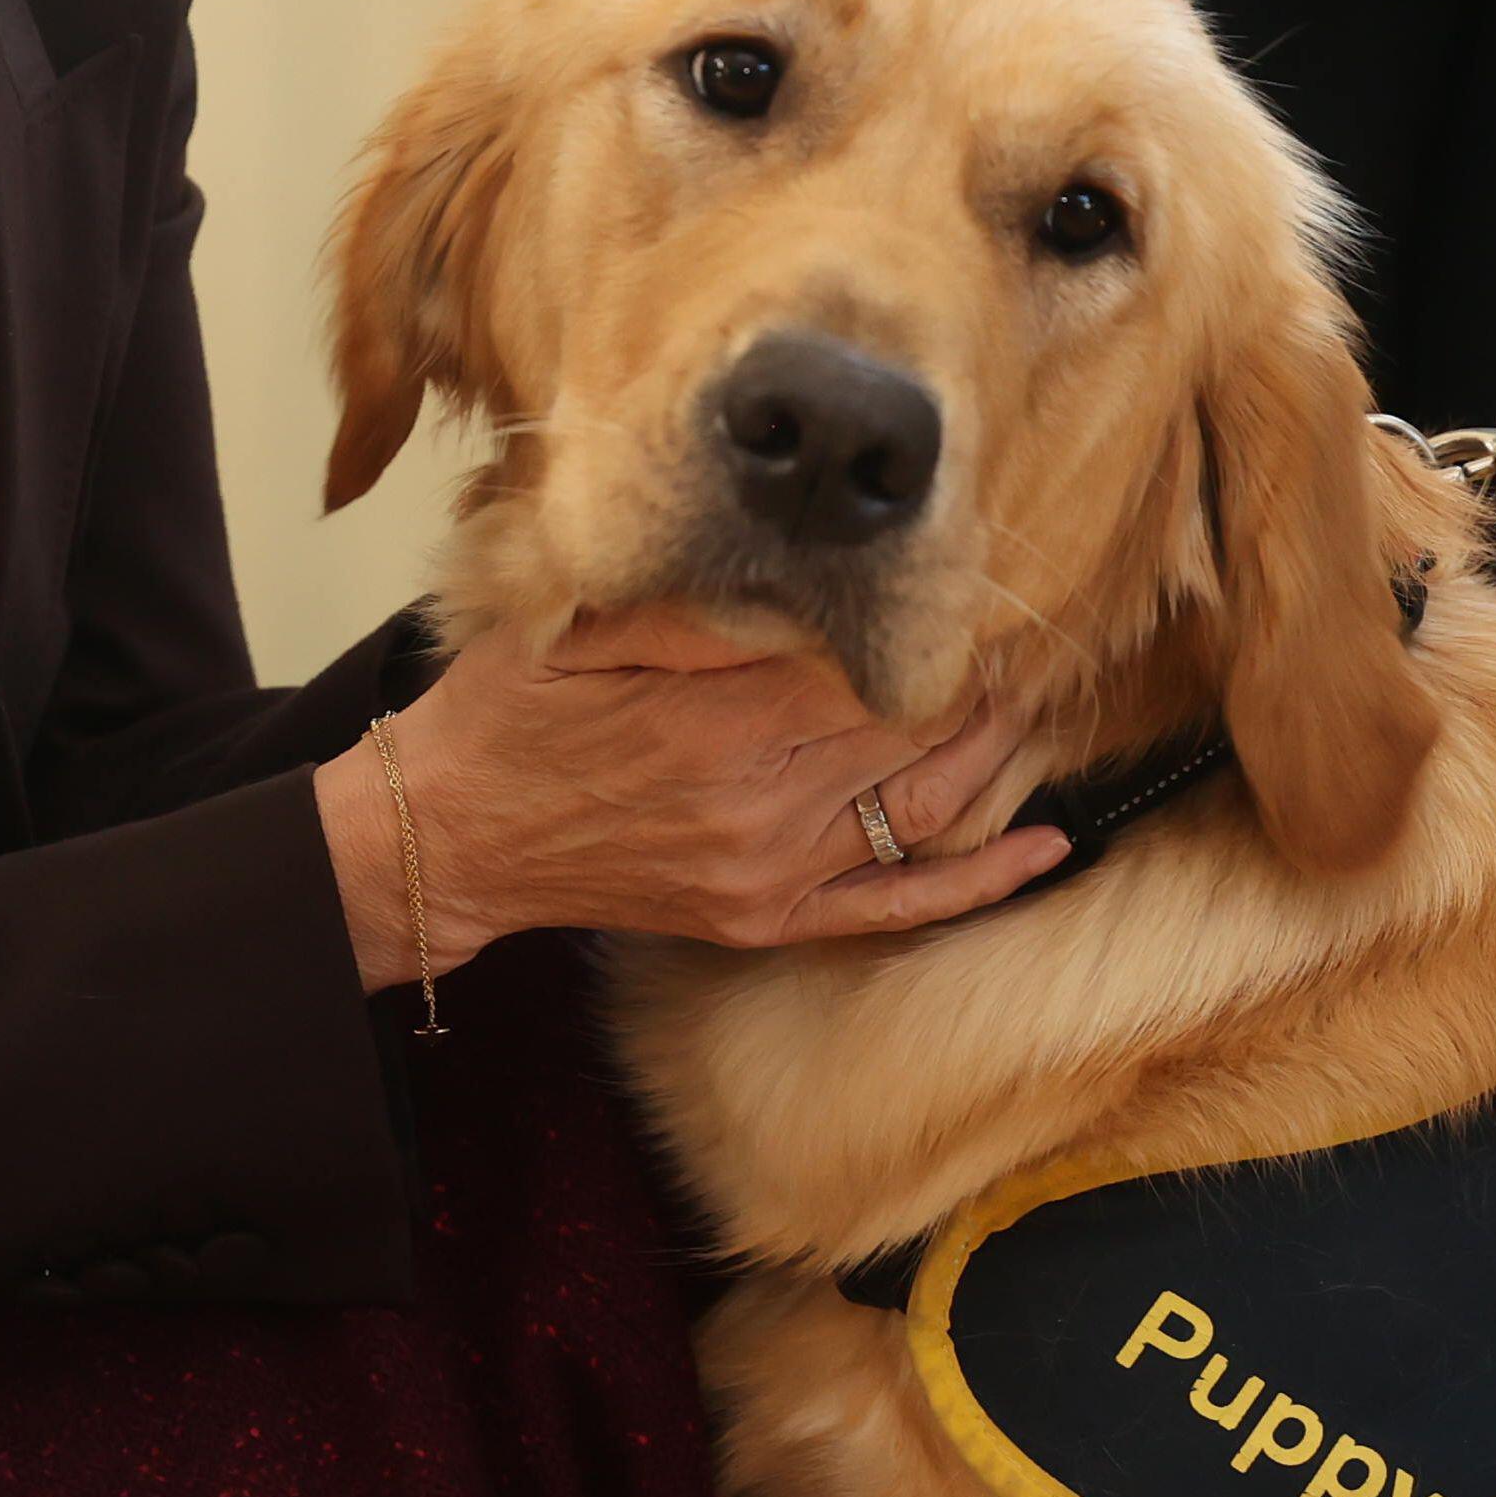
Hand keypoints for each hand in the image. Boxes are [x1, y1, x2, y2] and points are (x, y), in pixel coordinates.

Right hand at [314, 612, 1064, 990]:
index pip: (862, 661)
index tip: (976, 587)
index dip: (930, 627)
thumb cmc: (507, 714)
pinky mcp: (764, 916)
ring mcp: (768, 868)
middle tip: (1031, 635)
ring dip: (996, 758)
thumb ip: (688, 609)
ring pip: (922, 809)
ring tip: (1038, 705)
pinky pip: (893, 906)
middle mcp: (757, 797)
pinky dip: (977, 880)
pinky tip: (1044, 845)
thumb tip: (791, 580)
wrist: (451, 838)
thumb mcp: (579, 628)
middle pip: (910, 730)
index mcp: (715, 712)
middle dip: (981, 684)